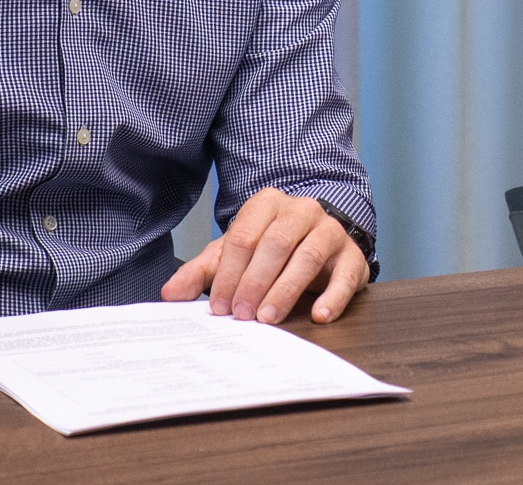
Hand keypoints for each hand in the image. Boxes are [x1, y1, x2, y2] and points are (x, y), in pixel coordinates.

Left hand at [160, 188, 367, 323]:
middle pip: (276, 243)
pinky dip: (332, 297)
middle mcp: (301, 210)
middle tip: (242, 314)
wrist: (319, 239)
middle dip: (255, 282)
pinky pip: (345, 274)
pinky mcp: (352, 255)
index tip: (219, 306)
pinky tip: (319, 315)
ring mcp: (330, 230)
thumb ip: (203, 272)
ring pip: (308, 255)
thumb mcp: (235, 255)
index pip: (244, 237)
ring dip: (286, 289)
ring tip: (269, 318)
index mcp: (267, 204)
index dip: (229, 274)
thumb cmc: (272, 248)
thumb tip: (170, 293)